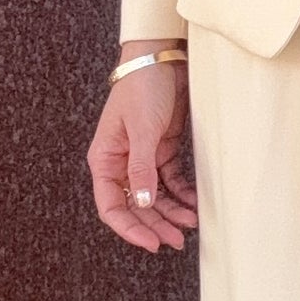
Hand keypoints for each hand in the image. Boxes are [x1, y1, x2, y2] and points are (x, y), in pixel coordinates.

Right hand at [86, 41, 199, 252]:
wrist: (161, 58)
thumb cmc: (142, 88)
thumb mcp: (142, 129)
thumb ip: (141, 167)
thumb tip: (141, 202)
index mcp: (105, 159)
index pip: (111, 205)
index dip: (130, 227)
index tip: (151, 242)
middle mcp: (121, 163)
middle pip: (135, 205)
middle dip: (155, 224)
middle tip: (177, 240)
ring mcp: (143, 158)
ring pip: (155, 197)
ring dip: (171, 212)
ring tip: (191, 224)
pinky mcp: (162, 150)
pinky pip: (171, 181)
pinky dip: (182, 194)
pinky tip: (194, 203)